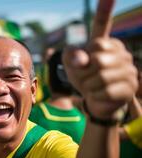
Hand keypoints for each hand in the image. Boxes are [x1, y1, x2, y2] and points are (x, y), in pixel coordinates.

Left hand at [62, 0, 137, 119]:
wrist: (95, 99)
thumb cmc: (83, 77)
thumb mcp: (71, 64)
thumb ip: (72, 55)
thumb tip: (82, 59)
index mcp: (108, 43)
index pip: (101, 25)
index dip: (101, 15)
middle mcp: (122, 53)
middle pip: (96, 58)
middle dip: (83, 72)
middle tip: (85, 77)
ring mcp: (129, 70)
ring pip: (101, 76)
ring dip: (88, 85)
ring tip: (92, 86)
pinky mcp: (130, 88)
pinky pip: (106, 91)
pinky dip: (95, 95)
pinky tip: (99, 94)